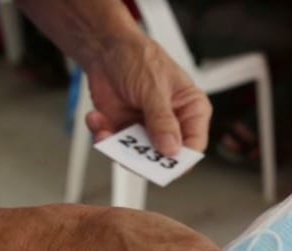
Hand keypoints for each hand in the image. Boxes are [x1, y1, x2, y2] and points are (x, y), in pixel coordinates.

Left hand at [84, 33, 210, 154]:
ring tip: (106, 131)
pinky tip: (98, 119)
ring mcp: (147, 129)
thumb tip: (170, 147)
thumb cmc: (138, 57)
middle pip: (166, 156)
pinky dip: (103, 137)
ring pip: (138, 156)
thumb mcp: (154, 87)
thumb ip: (162, 120)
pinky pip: (116, 147)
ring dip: (118, 147)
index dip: (182, 159)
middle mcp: (171, 124)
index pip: (194, 145)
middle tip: (131, 152)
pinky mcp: (125, 130)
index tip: (165, 162)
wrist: (105, 48)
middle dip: (145, 156)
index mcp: (190, 111)